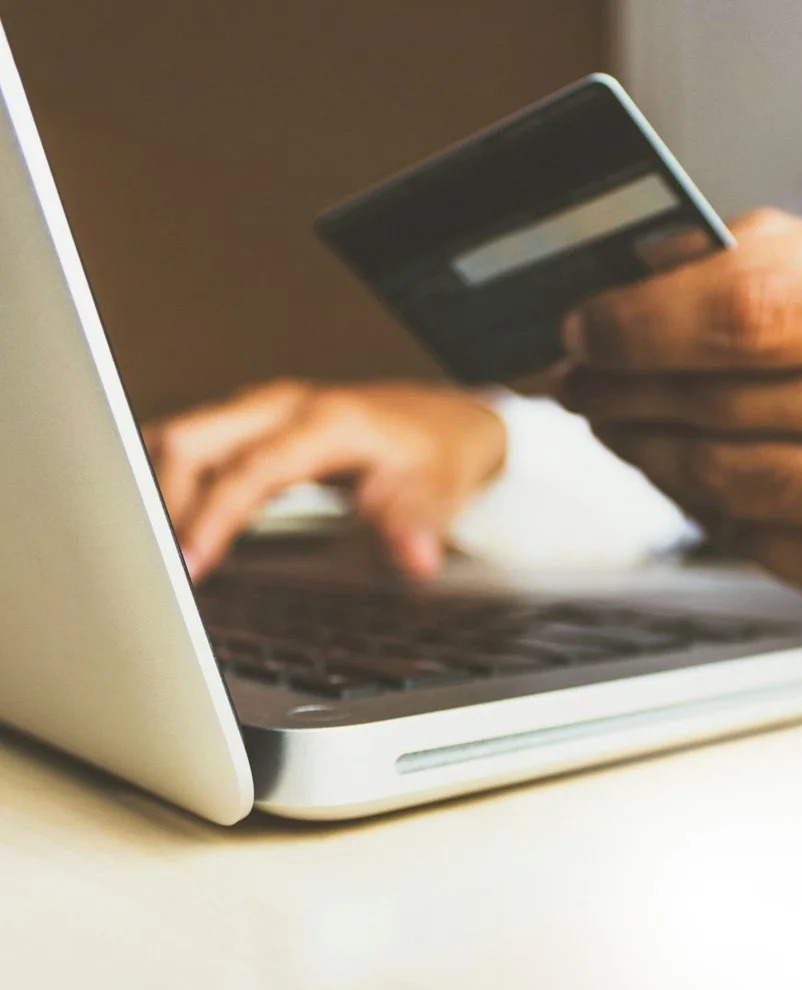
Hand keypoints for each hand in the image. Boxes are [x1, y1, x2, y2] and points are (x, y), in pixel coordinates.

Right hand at [143, 380, 506, 580]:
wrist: (444, 420)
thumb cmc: (436, 456)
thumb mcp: (438, 492)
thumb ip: (416, 526)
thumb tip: (418, 561)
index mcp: (328, 421)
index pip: (253, 466)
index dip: (215, 514)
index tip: (191, 562)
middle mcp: (285, 405)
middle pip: (193, 439)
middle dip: (164, 500)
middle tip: (159, 568)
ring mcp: (263, 408)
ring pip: (181, 436)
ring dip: (158, 489)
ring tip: (152, 552)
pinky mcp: (251, 422)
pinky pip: (191, 445)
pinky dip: (170, 482)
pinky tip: (170, 526)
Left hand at [559, 210, 801, 631]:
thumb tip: (649, 276)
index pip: (756, 302)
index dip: (645, 315)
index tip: (587, 319)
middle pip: (729, 390)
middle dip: (625, 380)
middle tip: (580, 372)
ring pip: (727, 474)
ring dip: (646, 444)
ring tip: (617, 418)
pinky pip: (753, 540)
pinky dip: (699, 503)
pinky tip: (684, 474)